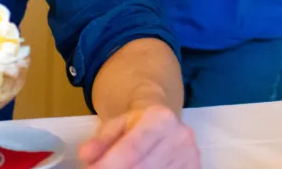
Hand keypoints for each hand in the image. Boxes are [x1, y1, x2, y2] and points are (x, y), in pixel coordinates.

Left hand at [78, 104, 198, 168]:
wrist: (163, 120)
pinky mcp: (195, 168)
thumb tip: (86, 155)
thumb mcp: (115, 125)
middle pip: (143, 168)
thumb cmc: (136, 125)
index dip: (109, 165)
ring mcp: (191, 155)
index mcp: (160, 118)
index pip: (132, 149)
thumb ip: (100, 141)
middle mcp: (180, 136)